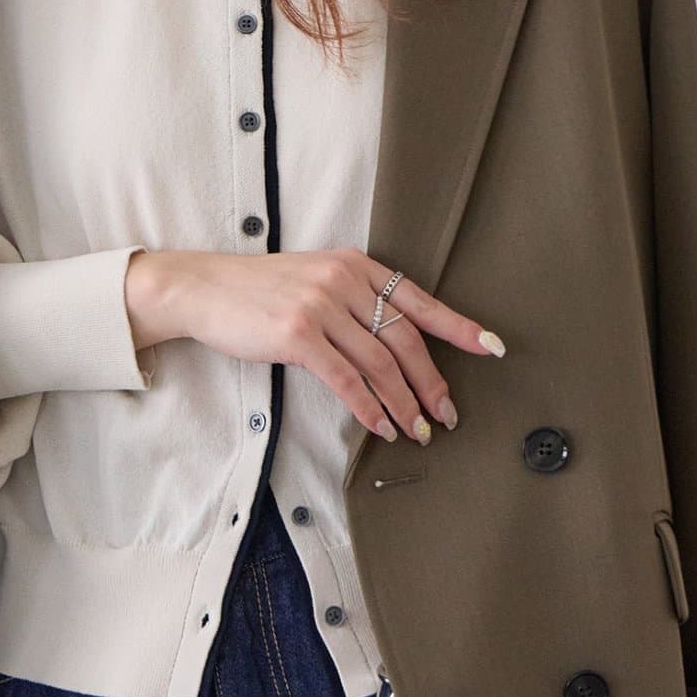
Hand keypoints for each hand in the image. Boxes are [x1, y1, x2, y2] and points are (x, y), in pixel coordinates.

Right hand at [125, 248, 502, 443]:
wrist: (205, 288)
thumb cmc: (261, 291)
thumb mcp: (316, 279)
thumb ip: (355, 300)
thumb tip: (396, 346)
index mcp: (356, 265)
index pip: (419, 301)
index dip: (459, 327)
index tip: (491, 347)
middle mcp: (344, 282)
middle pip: (405, 339)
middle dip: (431, 382)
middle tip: (446, 415)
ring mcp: (321, 307)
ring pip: (380, 364)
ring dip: (403, 403)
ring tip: (416, 430)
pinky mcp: (298, 336)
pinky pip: (346, 380)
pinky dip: (369, 408)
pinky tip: (380, 426)